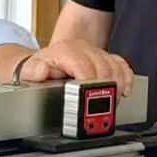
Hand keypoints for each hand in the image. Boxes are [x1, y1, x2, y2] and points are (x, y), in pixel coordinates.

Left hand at [19, 40, 133, 95]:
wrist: (42, 64)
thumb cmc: (38, 71)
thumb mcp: (30, 72)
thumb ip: (33, 72)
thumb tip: (41, 70)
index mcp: (66, 51)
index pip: (85, 68)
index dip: (90, 86)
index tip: (90, 101)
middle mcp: (83, 48)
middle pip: (104, 69)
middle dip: (105, 90)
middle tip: (100, 108)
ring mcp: (95, 52)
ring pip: (116, 67)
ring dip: (117, 87)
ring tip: (110, 102)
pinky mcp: (104, 57)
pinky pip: (121, 65)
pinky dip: (126, 78)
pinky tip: (124, 90)